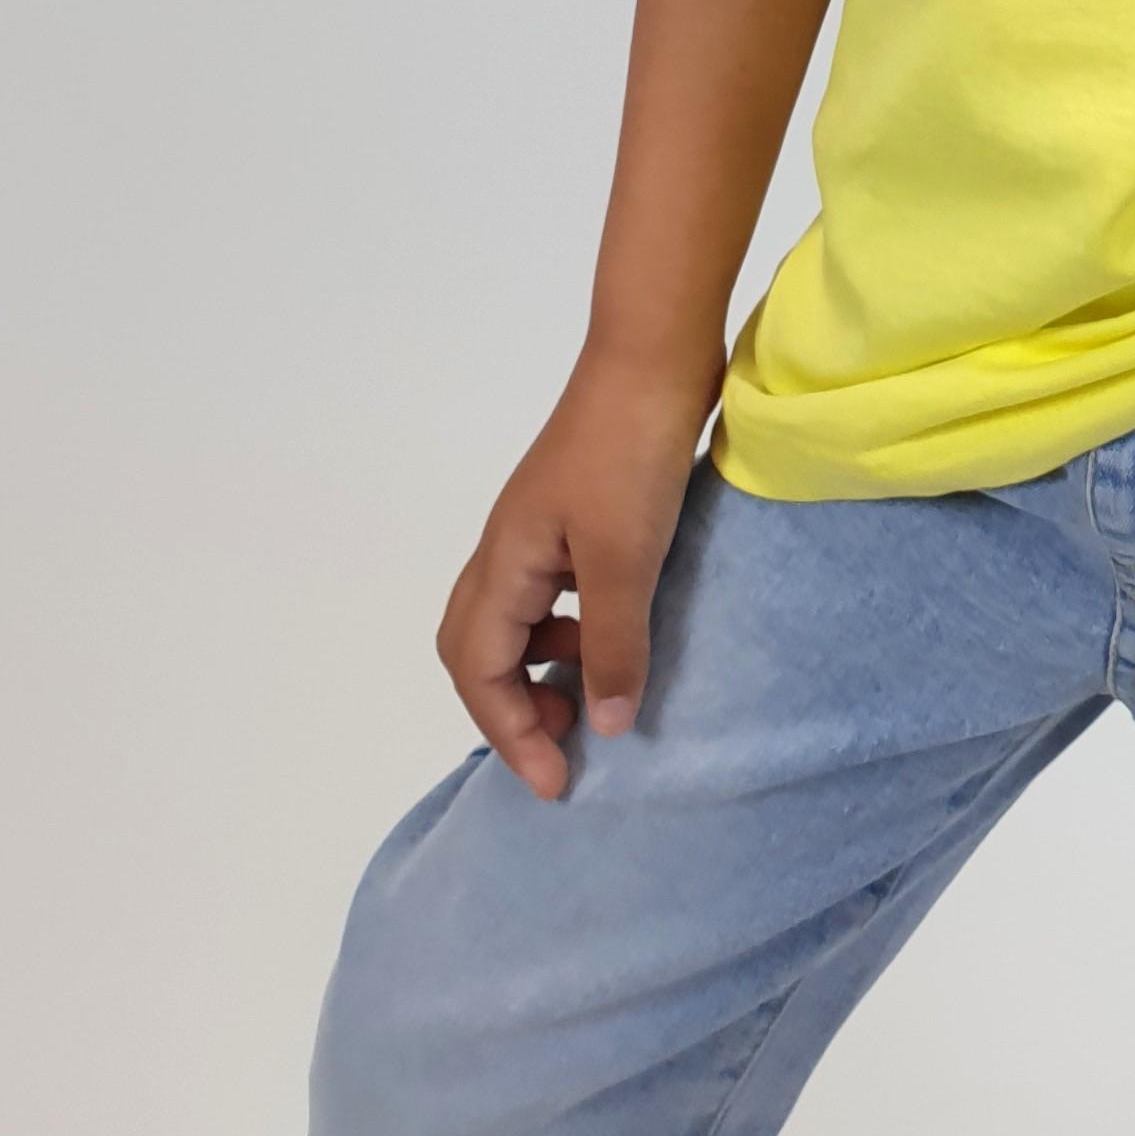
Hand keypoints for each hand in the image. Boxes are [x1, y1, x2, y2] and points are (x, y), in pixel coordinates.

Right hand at [435, 349, 721, 800]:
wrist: (656, 352)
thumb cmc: (631, 452)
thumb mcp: (626, 559)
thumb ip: (614, 645)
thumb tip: (607, 726)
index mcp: (505, 561)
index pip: (478, 670)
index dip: (510, 733)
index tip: (557, 783)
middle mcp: (509, 547)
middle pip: (478, 648)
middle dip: (511, 707)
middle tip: (567, 744)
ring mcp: (543, 525)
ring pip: (517, 619)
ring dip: (544, 667)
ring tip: (599, 693)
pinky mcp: (579, 510)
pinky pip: (555, 592)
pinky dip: (574, 628)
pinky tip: (618, 631)